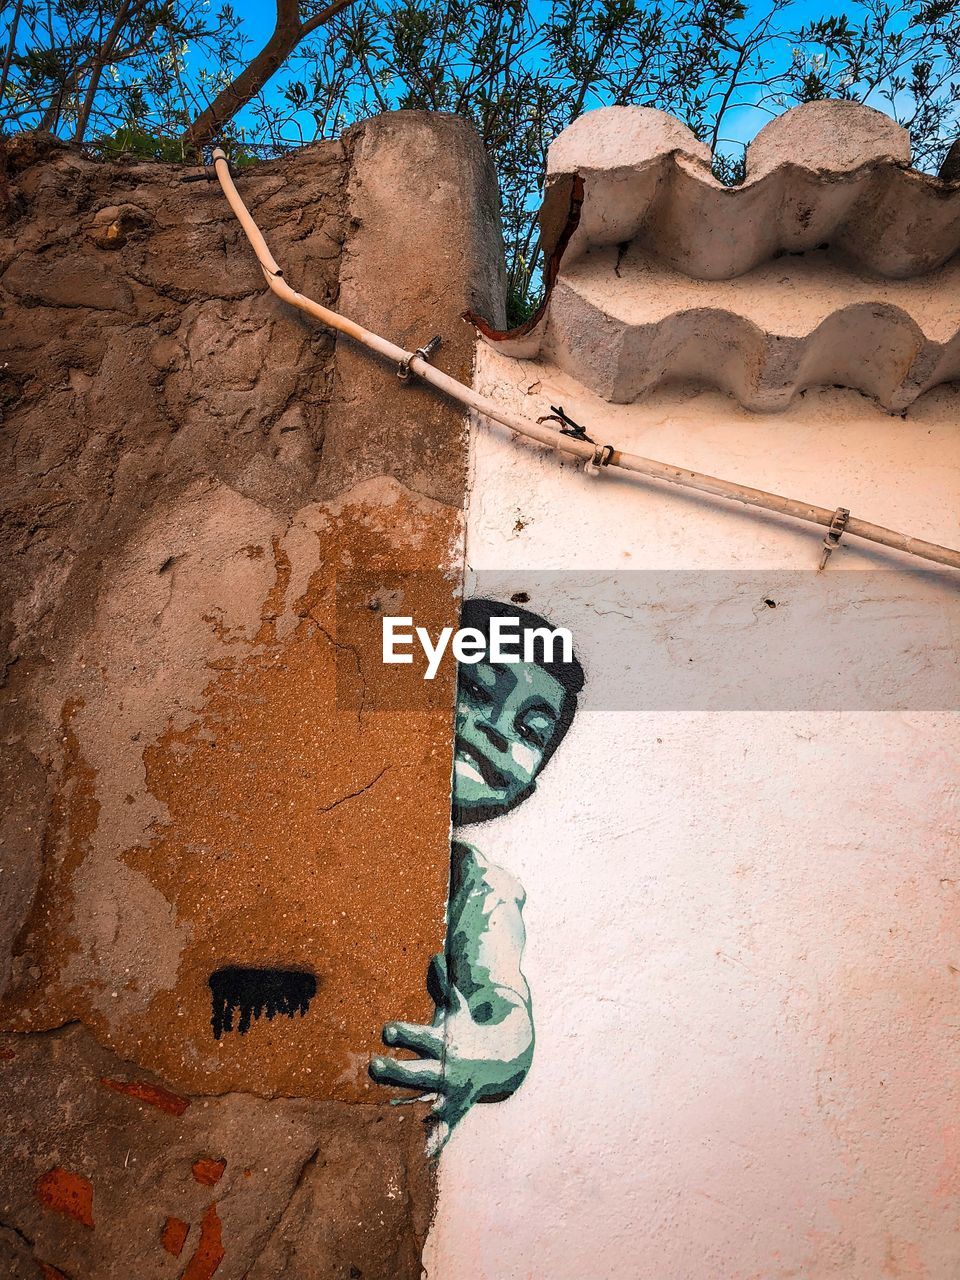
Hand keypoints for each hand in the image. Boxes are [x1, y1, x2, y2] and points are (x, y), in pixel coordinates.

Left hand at [369, 980, 532, 1155]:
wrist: (507, 1056)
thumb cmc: (470, 1028)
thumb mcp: (458, 1007)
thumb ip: (444, 984)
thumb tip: (435, 954)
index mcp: (444, 1042)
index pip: (420, 1036)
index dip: (404, 1032)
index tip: (387, 1029)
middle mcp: (446, 1067)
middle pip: (417, 1071)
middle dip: (396, 1070)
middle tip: (374, 1065)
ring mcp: (451, 1091)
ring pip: (426, 1100)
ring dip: (409, 1107)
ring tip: (391, 1115)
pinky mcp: (456, 1108)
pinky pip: (446, 1127)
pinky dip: (436, 1139)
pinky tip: (424, 1153)